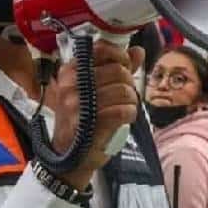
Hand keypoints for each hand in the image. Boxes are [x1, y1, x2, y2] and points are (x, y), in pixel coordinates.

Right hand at [48, 40, 143, 189]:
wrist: (70, 156)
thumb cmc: (83, 119)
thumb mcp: (94, 90)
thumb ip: (117, 68)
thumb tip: (138, 50)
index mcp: (69, 71)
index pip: (101, 50)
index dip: (120, 58)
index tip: (124, 69)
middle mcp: (70, 85)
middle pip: (117, 71)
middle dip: (129, 83)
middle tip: (125, 95)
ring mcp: (78, 105)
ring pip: (123, 90)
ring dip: (131, 100)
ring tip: (125, 107)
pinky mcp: (89, 124)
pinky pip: (123, 110)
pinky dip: (130, 113)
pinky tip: (125, 117)